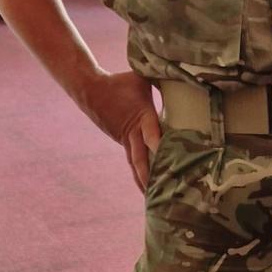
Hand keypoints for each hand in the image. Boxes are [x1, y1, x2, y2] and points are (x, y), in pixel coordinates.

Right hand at [77, 69, 161, 193]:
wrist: (89, 89)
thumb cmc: (120, 82)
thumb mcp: (141, 78)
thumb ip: (161, 79)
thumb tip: (181, 74)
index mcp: (142, 115)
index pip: (151, 132)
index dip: (158, 145)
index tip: (165, 158)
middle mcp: (132, 131)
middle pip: (141, 157)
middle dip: (149, 176)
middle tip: (158, 193)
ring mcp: (124, 138)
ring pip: (135, 162)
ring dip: (143, 179)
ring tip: (151, 197)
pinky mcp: (121, 140)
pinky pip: (132, 158)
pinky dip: (138, 171)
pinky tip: (146, 182)